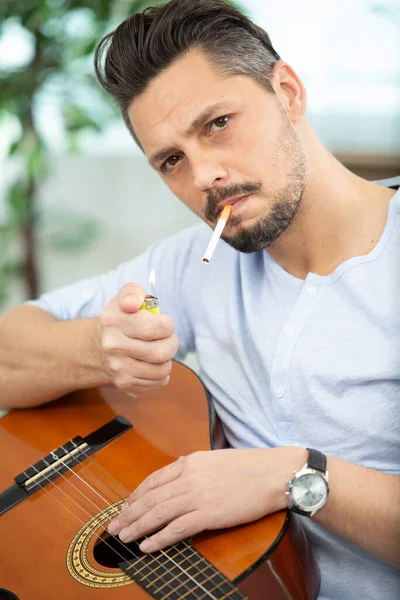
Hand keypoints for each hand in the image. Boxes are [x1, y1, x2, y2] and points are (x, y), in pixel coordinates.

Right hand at [100, 282, 178, 396]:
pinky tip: (151, 363)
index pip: (154, 328)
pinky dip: (162, 373)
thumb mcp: (127, 296)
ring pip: (163, 370)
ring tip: (158, 350)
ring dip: (167, 359)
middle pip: (161, 352)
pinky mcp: (125, 384)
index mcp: (113, 321)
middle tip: (167, 339)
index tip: (164, 323)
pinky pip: (159, 382)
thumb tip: (132, 304)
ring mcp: (117, 369)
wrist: (103, 345)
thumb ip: (133, 292)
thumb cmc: (124, 317)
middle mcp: (112, 347)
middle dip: (172, 343)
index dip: (168, 326)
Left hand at [108, 446, 304, 551]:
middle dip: (129, 514)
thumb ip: (193, 464)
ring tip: (124, 537)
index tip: (126, 507)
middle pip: (150, 498)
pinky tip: (148, 546)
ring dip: (138, 527)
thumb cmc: (249, 466)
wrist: (273, 473)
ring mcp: (197, 495)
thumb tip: (177, 466)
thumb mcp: (215, 457)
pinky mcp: (209, 514)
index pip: (153, 480)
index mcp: (189, 462)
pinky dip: (159, 538)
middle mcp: (188, 477)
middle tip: (114, 526)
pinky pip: (177, 528)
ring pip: (158, 513)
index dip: (136, 495)